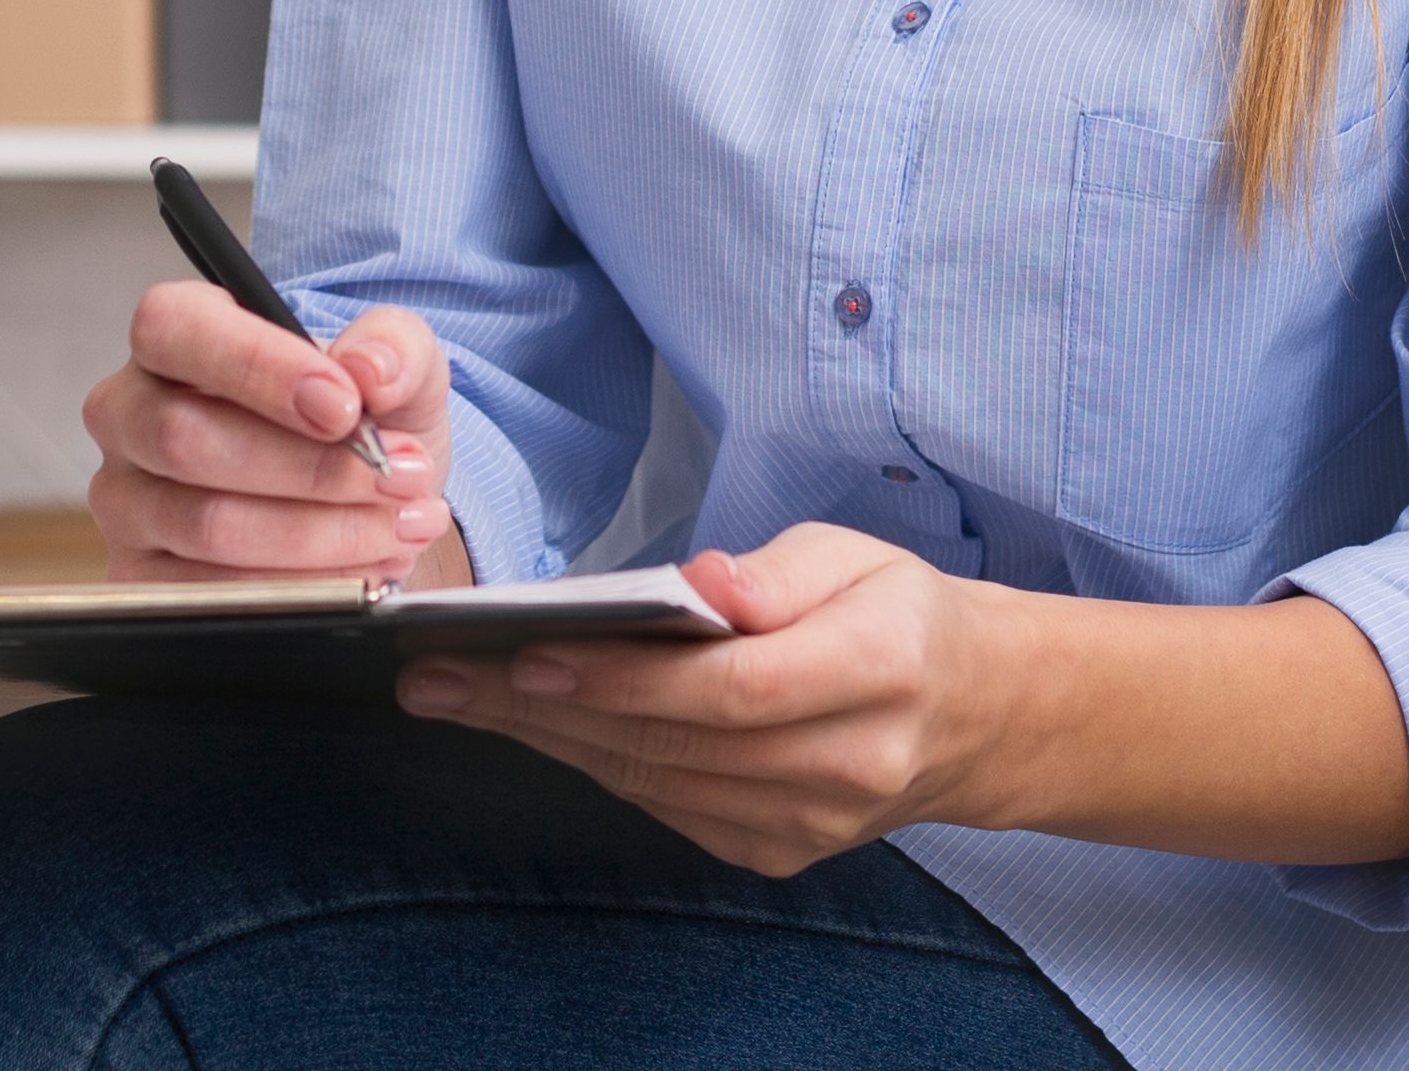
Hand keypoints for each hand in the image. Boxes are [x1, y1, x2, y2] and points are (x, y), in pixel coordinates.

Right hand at [82, 282, 459, 583]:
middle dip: (310, 467)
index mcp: (174, 333)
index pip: (175, 330)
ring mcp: (127, 502)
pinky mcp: (143, 577)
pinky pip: (217, 594)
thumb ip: (393, 344)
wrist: (359, 499)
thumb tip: (370, 369)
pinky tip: (364, 564)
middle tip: (393, 475)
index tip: (342, 405)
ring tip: (396, 521)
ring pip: (209, 524)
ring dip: (321, 532)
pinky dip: (307, 585)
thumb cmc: (352, 418)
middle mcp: (130, 414)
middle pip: (185, 439)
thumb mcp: (391, 364)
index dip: (256, 366)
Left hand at [394, 525, 1001, 875]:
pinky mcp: (776, 851)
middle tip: (438, 675)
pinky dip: (591, 760)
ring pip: (654, 780)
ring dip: (546, 736)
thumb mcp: (855, 555)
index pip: (732, 687)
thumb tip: (703, 585)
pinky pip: (664, 803)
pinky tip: (529, 722)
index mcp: (877, 672)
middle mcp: (845, 765)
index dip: (625, 678)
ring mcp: (809, 825)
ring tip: (454, 693)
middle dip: (542, 707)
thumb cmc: (896, 614)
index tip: (527, 652)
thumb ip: (778, 571)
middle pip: (673, 742)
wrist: (970, 717)